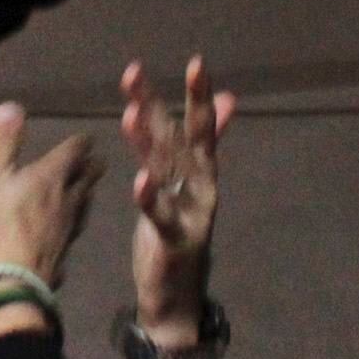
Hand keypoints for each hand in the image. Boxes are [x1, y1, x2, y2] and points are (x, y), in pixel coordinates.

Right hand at [0, 101, 103, 297]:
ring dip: (85, 192)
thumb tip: (13, 106)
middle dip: (91, 166)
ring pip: (84, 204)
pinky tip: (68, 227)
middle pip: (88, 178)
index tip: (85, 139)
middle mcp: (67, 199)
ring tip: (85, 188)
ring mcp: (68, 229)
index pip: (74, 151)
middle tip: (96, 160)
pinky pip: (73, 229)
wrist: (12, 282)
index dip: (80, 143)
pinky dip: (73, 220)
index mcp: (51, 176)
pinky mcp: (63, 253)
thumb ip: (2, 143)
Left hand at [119, 55, 235, 340]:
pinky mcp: (173, 238)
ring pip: (168, 170)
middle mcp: (201, 185)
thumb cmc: (180, 231)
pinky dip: (150, 198)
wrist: (178, 295)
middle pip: (184, 139)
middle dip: (174, 105)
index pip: (200, 126)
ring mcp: (190, 211)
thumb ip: (202, 141)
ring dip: (149, 141)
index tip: (196, 63)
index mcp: (201, 171)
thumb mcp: (188, 182)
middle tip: (164, 72)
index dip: (199, 95)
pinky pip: (161, 214)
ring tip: (132, 113)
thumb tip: (227, 99)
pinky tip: (138, 180)